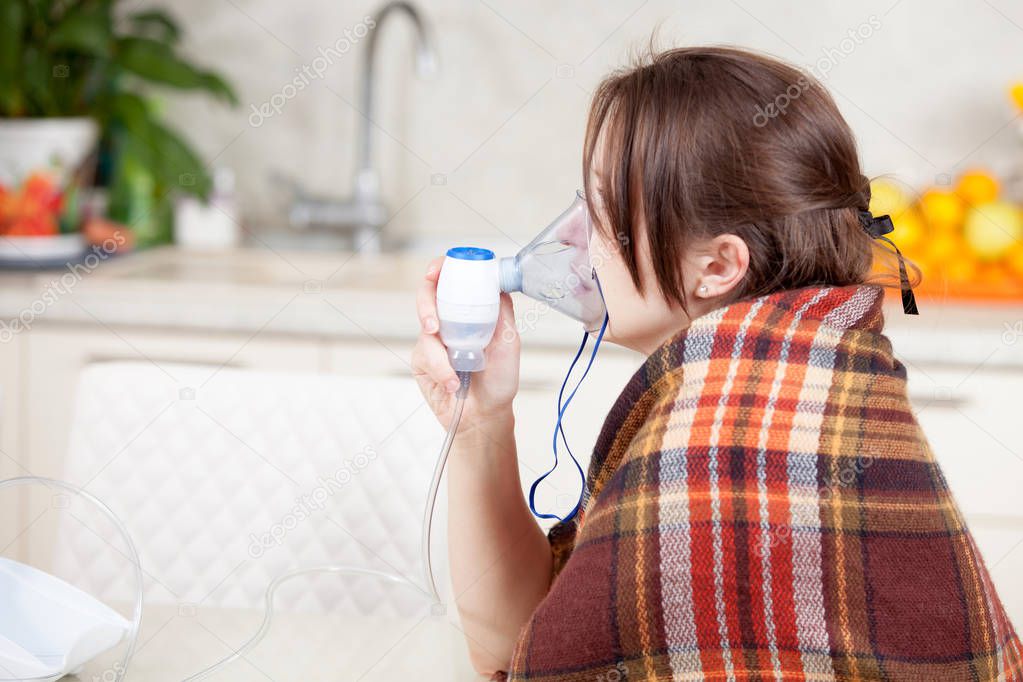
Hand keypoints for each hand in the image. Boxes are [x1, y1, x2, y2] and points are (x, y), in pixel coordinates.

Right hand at [411, 256, 519, 428]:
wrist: (486, 414)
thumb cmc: (499, 380)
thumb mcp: (509, 341)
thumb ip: (502, 311)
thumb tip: (497, 283)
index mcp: (470, 310)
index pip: (451, 279)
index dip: (440, 268)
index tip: (437, 271)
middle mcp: (449, 320)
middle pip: (428, 294)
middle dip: (426, 304)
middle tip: (433, 323)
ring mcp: (433, 339)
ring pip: (424, 328)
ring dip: (441, 352)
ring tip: (458, 368)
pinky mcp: (421, 359)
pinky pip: (425, 355)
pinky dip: (440, 369)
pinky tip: (453, 382)